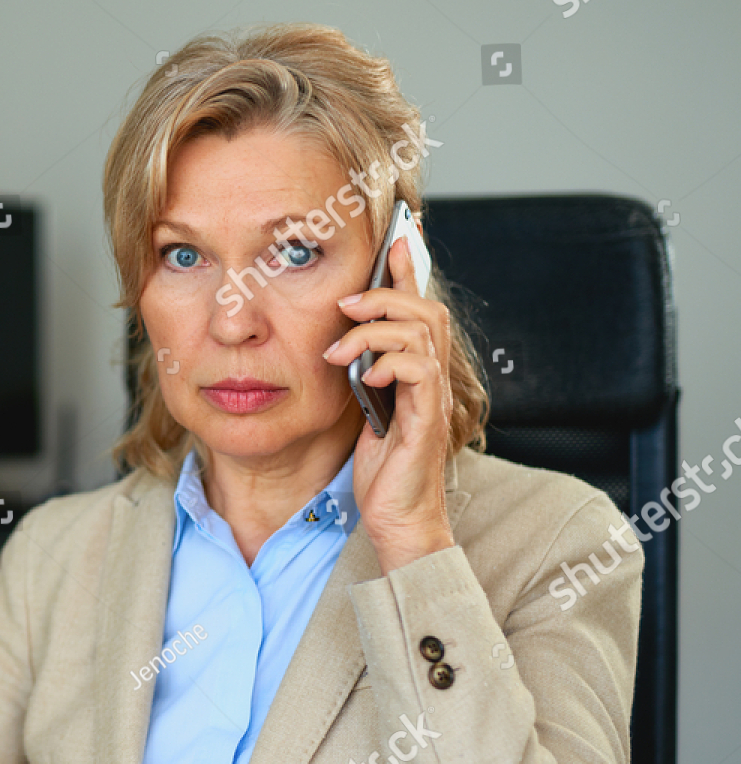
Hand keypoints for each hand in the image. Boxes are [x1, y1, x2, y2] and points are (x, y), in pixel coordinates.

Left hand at [324, 235, 455, 573]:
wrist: (397, 519)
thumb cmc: (380, 470)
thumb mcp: (363, 409)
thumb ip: (361, 374)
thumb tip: (339, 342)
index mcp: (416, 371)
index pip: (419, 307)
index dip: (412, 269)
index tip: (400, 234)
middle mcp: (431, 378)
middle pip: (425, 310)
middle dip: (385, 295)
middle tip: (346, 304)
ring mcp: (433, 398)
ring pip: (421, 334)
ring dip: (377, 330)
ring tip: (342, 346)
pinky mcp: (427, 420)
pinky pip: (420, 372)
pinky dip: (391, 364)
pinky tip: (366, 376)